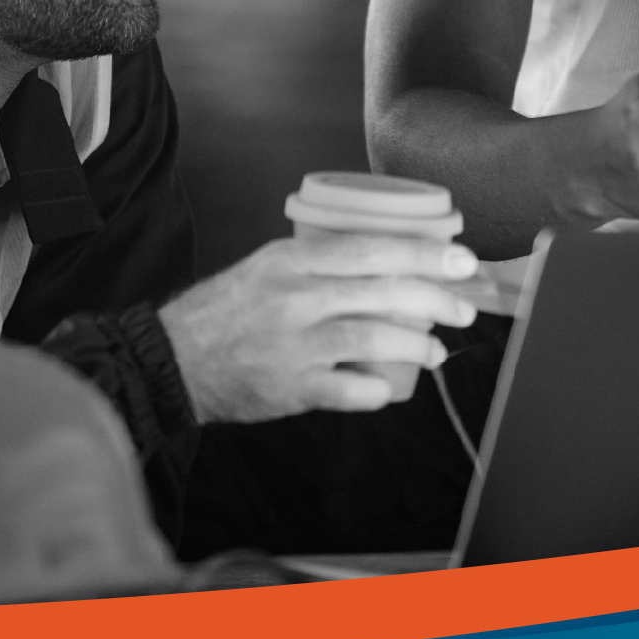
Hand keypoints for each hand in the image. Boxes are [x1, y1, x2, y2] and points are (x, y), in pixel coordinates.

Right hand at [158, 232, 479, 423]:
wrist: (172, 359)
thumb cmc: (227, 309)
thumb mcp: (267, 264)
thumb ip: (320, 261)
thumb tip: (389, 259)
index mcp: (291, 259)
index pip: (371, 248)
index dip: (424, 253)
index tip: (462, 259)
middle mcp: (293, 297)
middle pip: (381, 291)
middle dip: (435, 300)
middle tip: (465, 309)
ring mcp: (291, 345)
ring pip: (372, 337)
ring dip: (416, 345)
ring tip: (438, 351)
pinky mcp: (288, 388)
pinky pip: (347, 389)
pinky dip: (377, 389)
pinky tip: (392, 388)